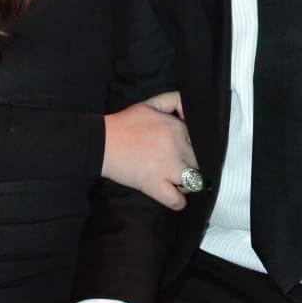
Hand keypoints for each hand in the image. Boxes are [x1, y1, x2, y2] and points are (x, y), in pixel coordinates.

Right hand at [102, 91, 198, 209]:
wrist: (102, 142)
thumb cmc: (125, 123)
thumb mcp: (150, 104)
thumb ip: (173, 101)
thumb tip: (189, 109)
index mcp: (177, 127)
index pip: (199, 141)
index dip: (193, 146)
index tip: (184, 150)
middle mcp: (177, 147)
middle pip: (198, 161)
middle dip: (191, 164)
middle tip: (178, 165)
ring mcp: (168, 168)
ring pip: (194, 181)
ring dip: (188, 183)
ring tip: (178, 180)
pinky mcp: (155, 185)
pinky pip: (177, 200)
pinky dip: (179, 201)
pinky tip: (175, 196)